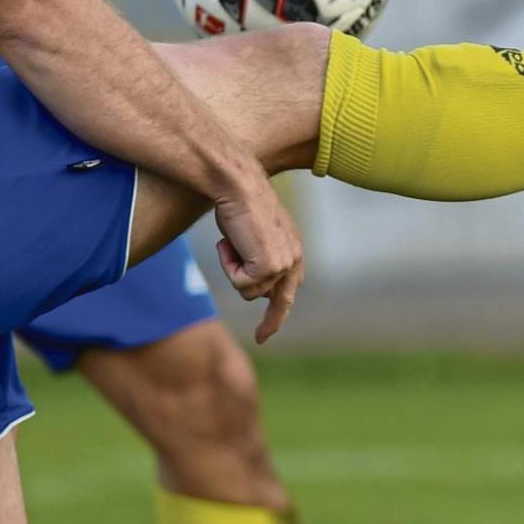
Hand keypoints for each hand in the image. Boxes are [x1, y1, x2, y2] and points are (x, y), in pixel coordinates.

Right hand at [212, 175, 305, 342]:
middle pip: (281, 301)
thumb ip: (256, 254)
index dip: (280, 305)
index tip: (270, 325)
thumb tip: (252, 279)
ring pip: (249, 291)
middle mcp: (294, 258)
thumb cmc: (238, 201)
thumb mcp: (252, 232)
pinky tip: (230, 243)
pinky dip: (229, 266)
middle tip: (261, 338)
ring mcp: (284, 265)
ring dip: (233, 270)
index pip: (291, 284)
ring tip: (231, 241)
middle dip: (271, 322)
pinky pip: (240, 283)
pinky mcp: (270, 268)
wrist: (238, 185)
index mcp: (294, 248)